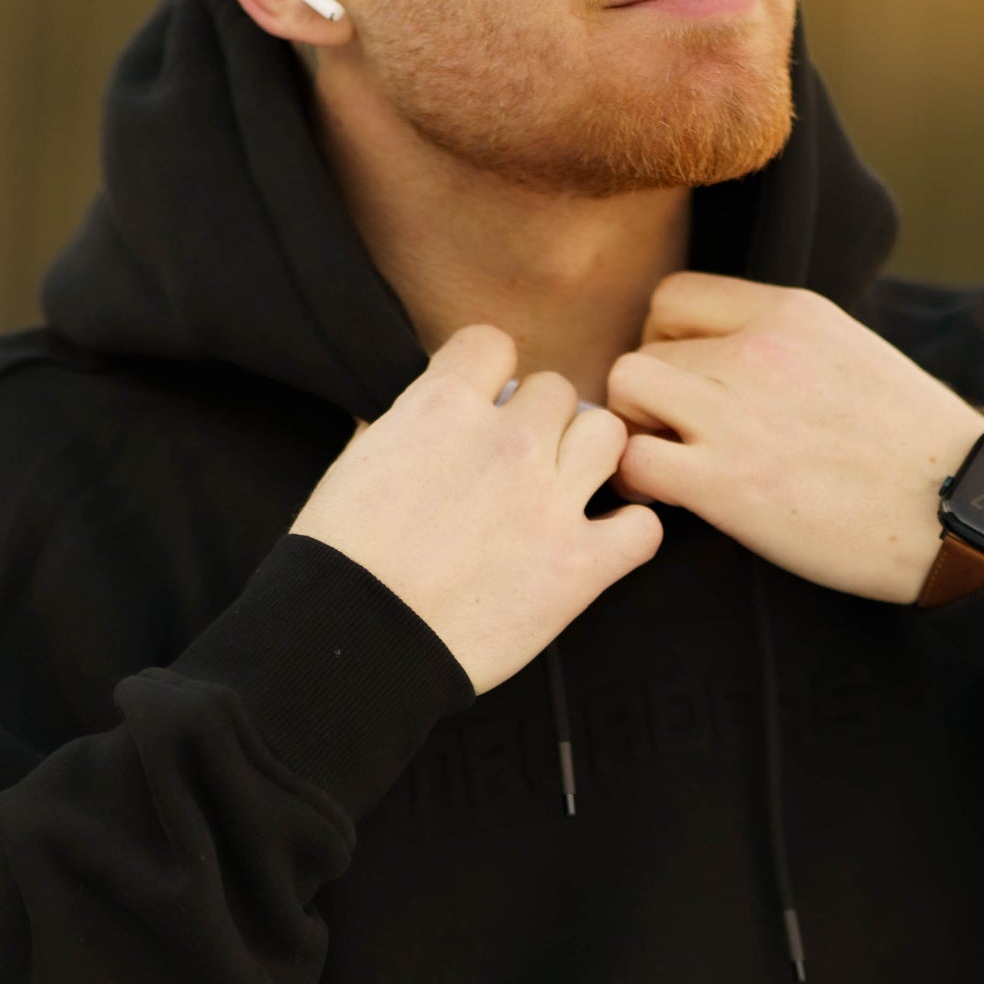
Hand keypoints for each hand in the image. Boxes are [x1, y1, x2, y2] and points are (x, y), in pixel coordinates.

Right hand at [291, 326, 661, 691]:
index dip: (488, 373)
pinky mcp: (580, 566)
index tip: (483, 402)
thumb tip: (435, 407)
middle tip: (516, 462)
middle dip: (539, 420)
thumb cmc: (342, 558)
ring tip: (566, 488)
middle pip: (557, 390)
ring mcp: (551, 502)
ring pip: (609, 434)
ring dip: (589, 457)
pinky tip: (599, 542)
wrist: (356, 639)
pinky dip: (626, 533)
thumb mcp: (359, 458)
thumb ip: (409, 420)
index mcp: (445, 406)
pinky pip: (642, 526)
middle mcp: (509, 442)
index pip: (494, 344)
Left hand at [607, 274, 983, 602]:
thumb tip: (731, 353)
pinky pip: (633, 459)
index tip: (688, 383)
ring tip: (669, 461)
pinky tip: (670, 499)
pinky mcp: (727, 483)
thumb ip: (786, 342)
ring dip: (633, 428)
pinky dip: (637, 481)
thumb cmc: (916, 445)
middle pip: (642, 347)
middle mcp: (757, 352)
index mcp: (790, 313)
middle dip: (649, 393)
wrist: (963, 511)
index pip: (673, 296)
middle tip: (677, 433)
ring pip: (624, 390)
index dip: (665, 341)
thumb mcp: (853, 353)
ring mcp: (738, 416)